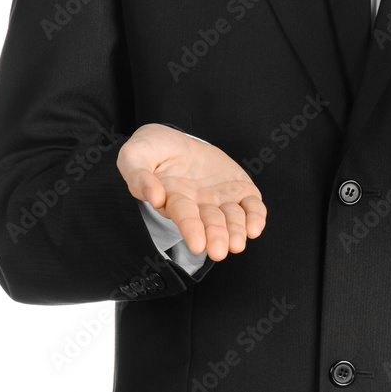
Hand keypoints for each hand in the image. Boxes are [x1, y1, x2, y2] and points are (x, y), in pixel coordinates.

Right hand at [117, 123, 266, 260]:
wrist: (172, 141)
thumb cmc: (150, 150)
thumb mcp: (134, 156)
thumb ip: (138, 176)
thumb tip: (154, 197)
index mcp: (173, 198)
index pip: (184, 215)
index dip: (191, 229)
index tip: (197, 244)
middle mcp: (198, 203)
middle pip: (210, 222)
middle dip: (216, 236)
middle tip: (219, 251)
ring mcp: (219, 197)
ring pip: (232, 217)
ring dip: (236, 230)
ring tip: (238, 242)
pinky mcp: (237, 188)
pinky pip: (250, 204)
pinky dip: (255, 215)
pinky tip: (256, 227)